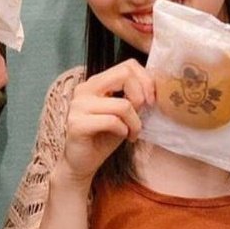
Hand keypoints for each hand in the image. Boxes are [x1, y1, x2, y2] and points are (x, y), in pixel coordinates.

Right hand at [58, 60, 154, 184]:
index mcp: (95, 83)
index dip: (145, 81)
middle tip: (143, 114)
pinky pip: (112, 122)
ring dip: (135, 123)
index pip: (127, 65)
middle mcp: (84, 89)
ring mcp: (78, 106)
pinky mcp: (77, 124)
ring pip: (122, 105)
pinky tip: (123, 137)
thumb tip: (153, 89)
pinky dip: (124, 131)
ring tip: (133, 133)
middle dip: (141, 96)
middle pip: (125, 75)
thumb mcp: (124, 114)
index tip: (151, 101)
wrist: (82, 163)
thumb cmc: (104, 138)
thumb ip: (133, 98)